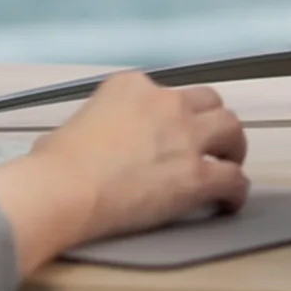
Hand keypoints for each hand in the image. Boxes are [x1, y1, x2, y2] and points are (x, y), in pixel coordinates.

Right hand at [36, 74, 250, 242]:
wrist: (64, 189)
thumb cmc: (55, 164)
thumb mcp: (72, 124)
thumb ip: (93, 126)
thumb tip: (88, 144)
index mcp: (132, 86)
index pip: (168, 92)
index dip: (172, 115)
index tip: (168, 134)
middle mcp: (165, 102)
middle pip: (209, 103)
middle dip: (211, 123)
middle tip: (209, 146)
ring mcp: (185, 136)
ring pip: (232, 129)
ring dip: (232, 148)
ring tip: (227, 166)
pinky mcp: (197, 174)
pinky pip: (234, 179)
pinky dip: (235, 191)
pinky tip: (229, 203)